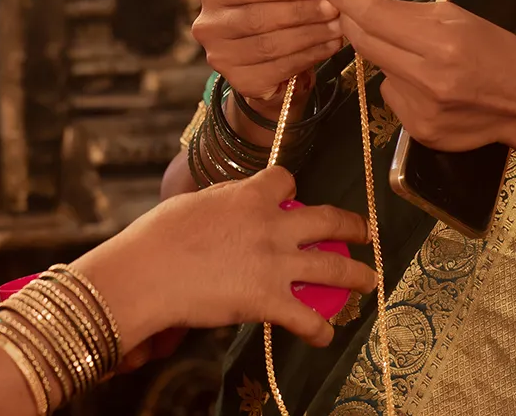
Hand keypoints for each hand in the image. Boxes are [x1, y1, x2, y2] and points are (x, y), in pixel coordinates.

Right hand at [74, 168, 375, 350]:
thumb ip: (223, 202)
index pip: (286, 180)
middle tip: (363, 232)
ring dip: (356, 276)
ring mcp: (274, 264)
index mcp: (250, 196)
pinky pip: (306, 318)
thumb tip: (232, 201)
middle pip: (328, 220)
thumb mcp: (194, 203)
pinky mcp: (268, 301)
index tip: (292, 197)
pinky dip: (320, 330)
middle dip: (351, 226)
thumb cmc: (158, 237)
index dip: (291, 188)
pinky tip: (325, 335)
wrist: (147, 272)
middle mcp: (272, 226)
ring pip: (333, 268)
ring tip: (368, 280)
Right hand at [192, 0, 343, 101]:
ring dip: (310, 35)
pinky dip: (309, 56)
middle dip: (303, 11)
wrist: (260, 59)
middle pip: (259, 17)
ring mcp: (220, 57)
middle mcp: (208, 26)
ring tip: (337, 26)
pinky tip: (329, 47)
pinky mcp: (239, 81)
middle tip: (334, 8)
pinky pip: (279, 68)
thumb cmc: (268, 15)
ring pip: (270, 44)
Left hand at [319, 0, 515, 172]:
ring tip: (421, 58)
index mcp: (442, 42)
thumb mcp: (461, 18)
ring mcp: (421, 109)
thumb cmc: (498, 51)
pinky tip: (429, 88)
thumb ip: (412, 14)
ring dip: (386, 57)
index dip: (346, 0)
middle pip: (367, 44)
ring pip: (378, 71)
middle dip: (353, 24)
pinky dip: (401, 85)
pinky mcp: (419, 130)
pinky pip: (392, 96)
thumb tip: (366, 7)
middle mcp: (428, 77)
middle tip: (349, 11)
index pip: (376, 17)